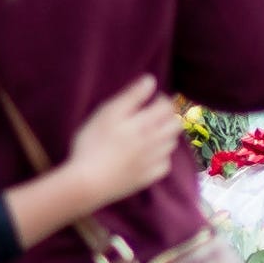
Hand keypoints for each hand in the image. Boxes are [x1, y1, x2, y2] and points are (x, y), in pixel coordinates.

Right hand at [53, 77, 182, 211]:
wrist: (88, 182)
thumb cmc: (92, 143)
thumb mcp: (108, 113)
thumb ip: (132, 95)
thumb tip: (151, 80)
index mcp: (145, 124)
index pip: (167, 106)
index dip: (162, 99)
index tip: (153, 98)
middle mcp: (154, 142)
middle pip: (175, 125)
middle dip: (168, 116)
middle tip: (154, 114)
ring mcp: (152, 162)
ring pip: (172, 144)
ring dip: (166, 135)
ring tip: (152, 132)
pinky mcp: (147, 178)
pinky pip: (165, 165)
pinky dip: (162, 157)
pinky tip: (151, 155)